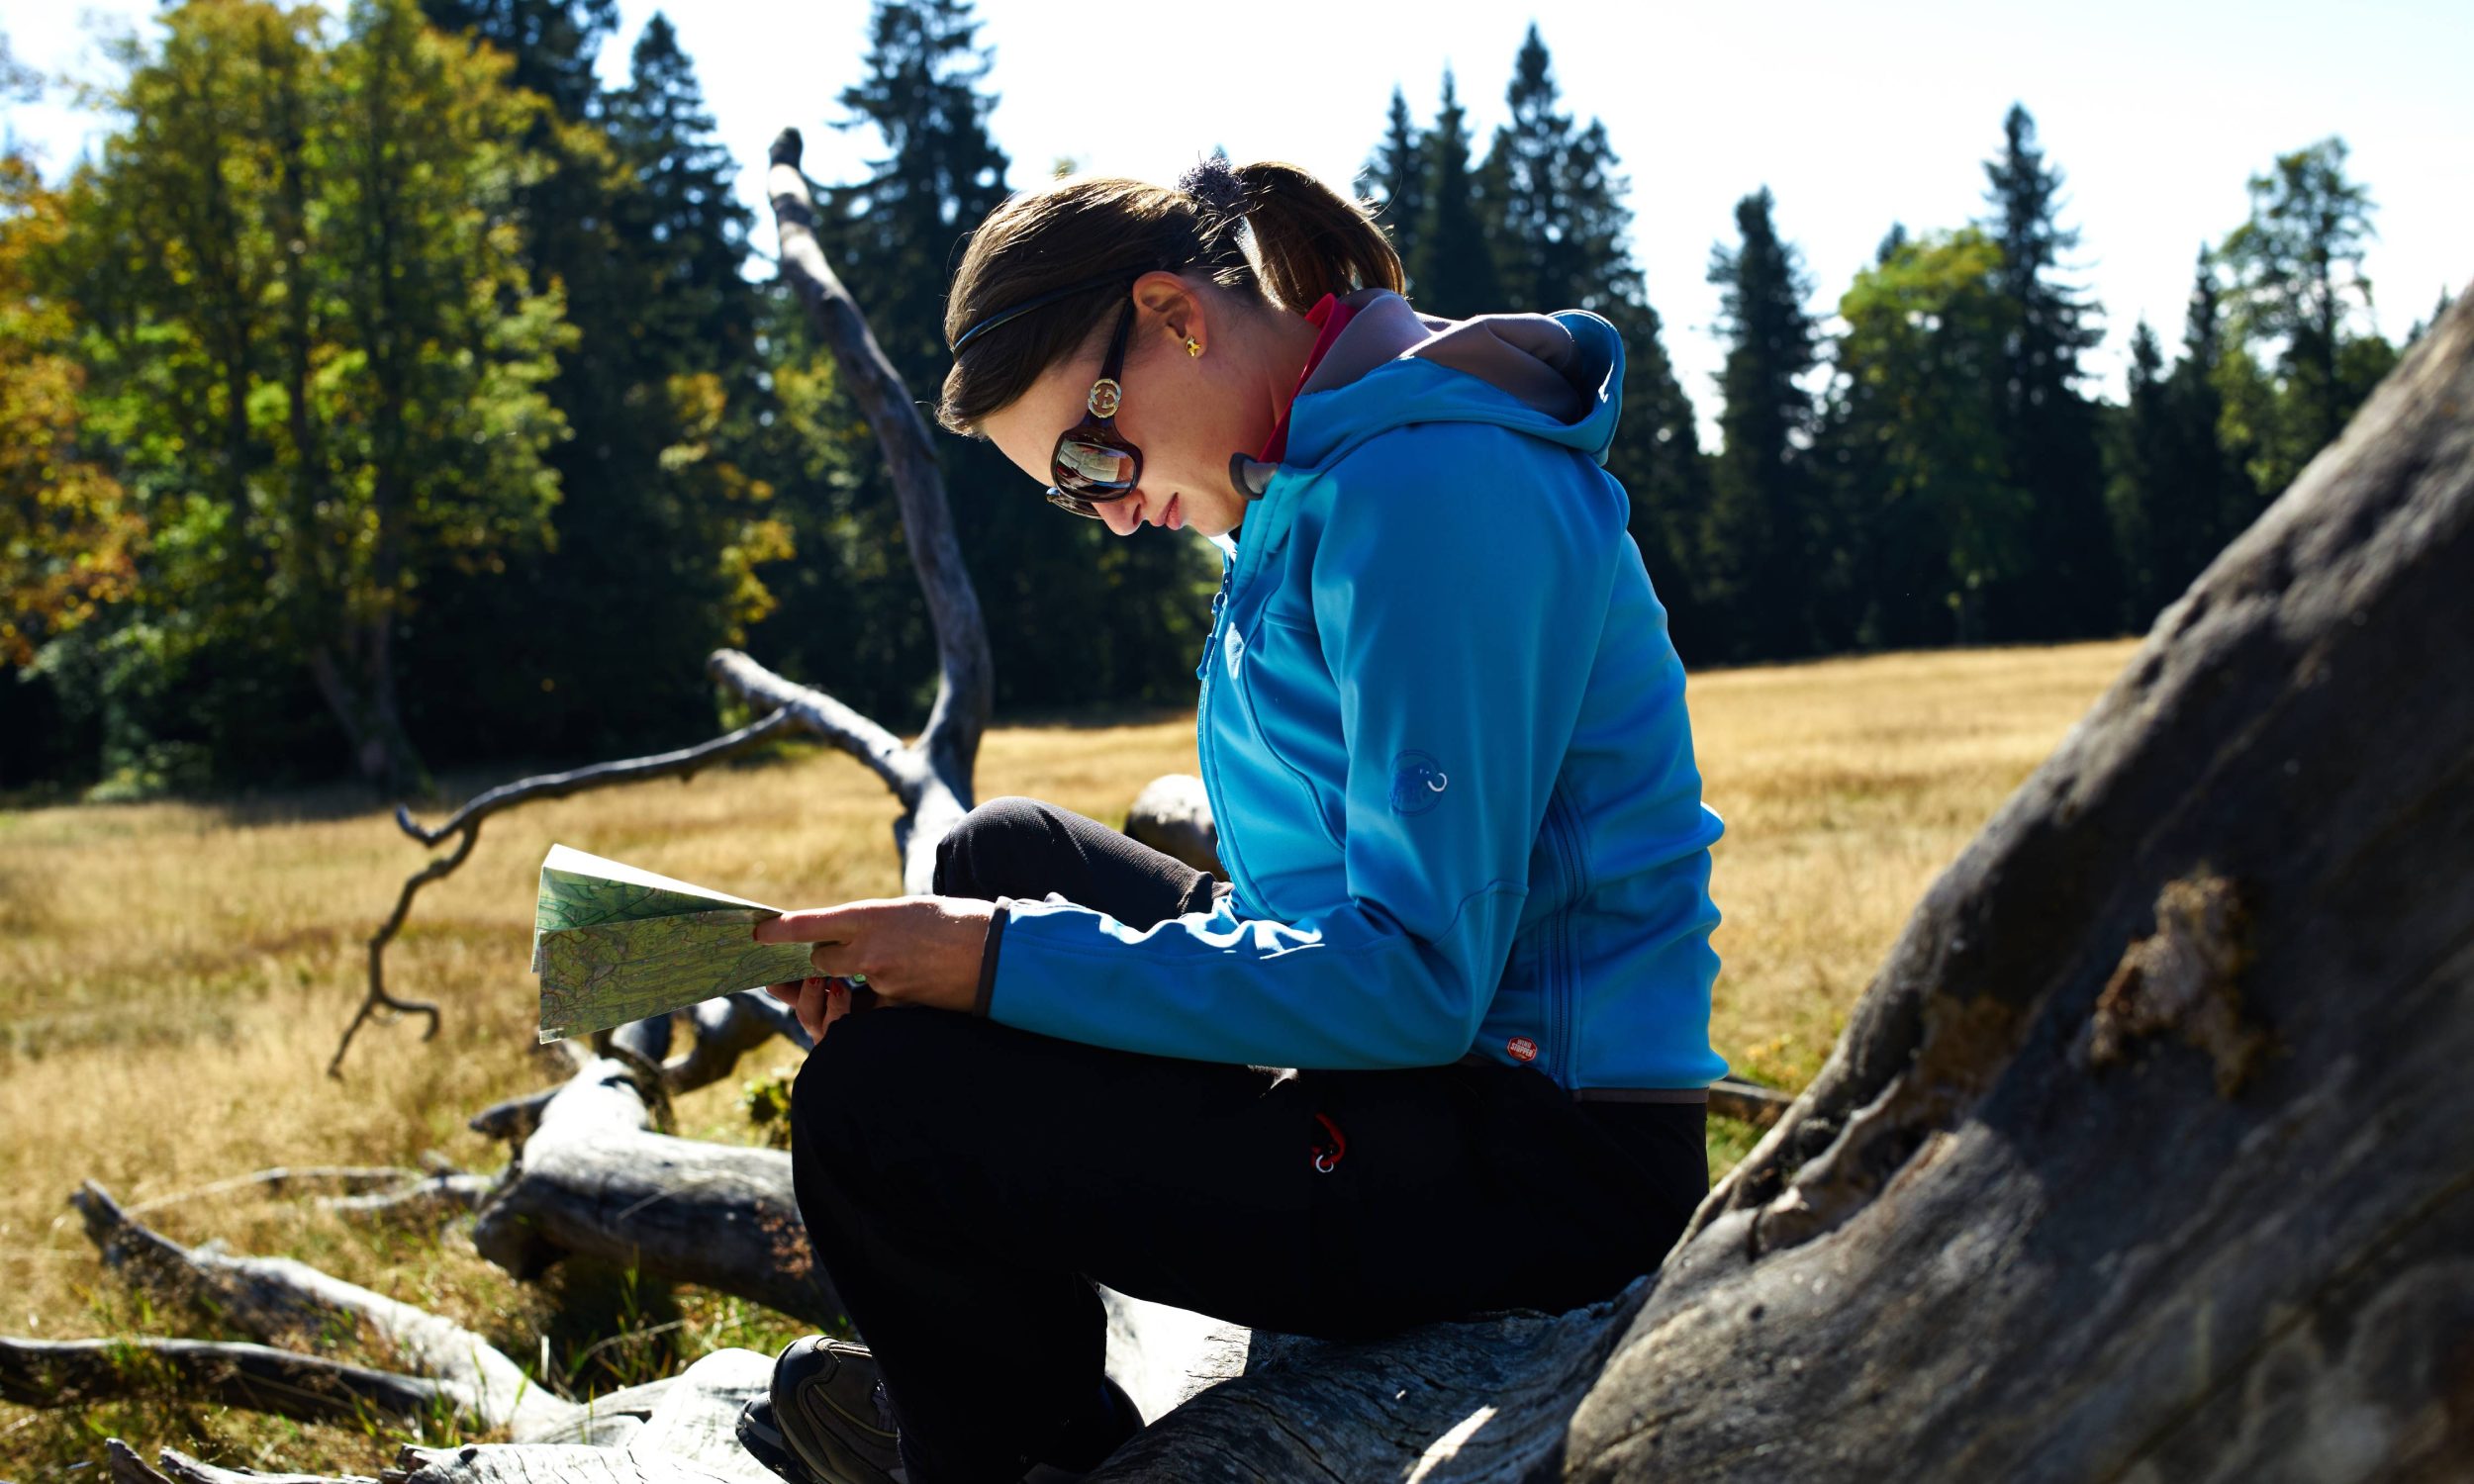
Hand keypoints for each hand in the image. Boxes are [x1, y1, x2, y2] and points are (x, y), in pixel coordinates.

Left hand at [755, 896, 995, 1032]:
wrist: (999, 953)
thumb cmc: (957, 922)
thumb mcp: (910, 910)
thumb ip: (874, 924)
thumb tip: (850, 938)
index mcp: (871, 915)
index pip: (810, 924)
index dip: (780, 931)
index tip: (758, 932)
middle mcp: (869, 947)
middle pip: (820, 959)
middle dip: (821, 959)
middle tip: (823, 956)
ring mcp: (881, 979)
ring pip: (845, 983)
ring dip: (850, 978)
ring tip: (870, 970)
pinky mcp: (897, 1004)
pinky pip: (872, 1004)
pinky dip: (878, 998)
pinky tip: (897, 985)